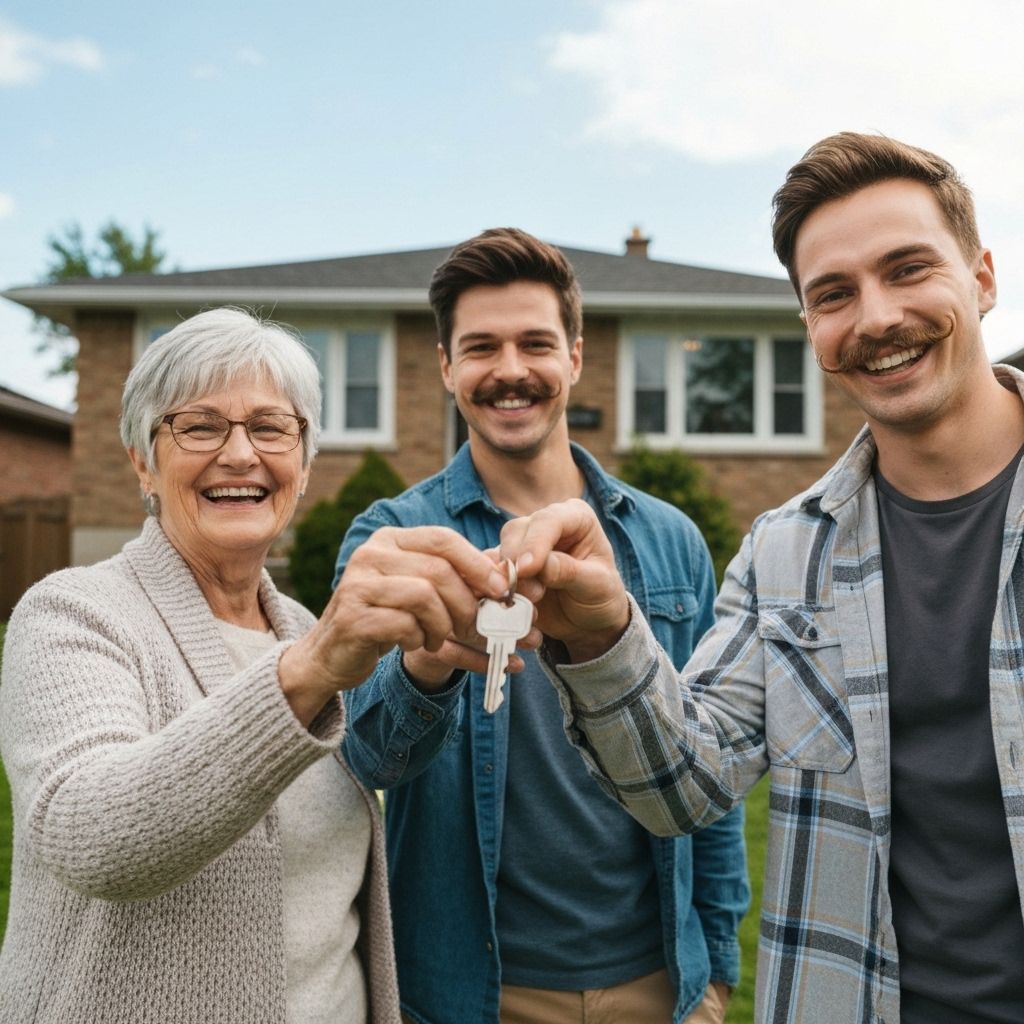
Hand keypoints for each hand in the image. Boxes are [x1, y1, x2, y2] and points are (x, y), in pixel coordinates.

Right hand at [279, 526, 513, 722]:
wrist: (332, 654)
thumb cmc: (386, 619)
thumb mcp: (420, 592)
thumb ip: (456, 578)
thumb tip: (506, 574)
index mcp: (390, 540)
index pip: (442, 539)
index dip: (477, 563)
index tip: (501, 590)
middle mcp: (370, 554)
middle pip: (438, 569)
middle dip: (466, 602)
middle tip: (473, 625)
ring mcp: (358, 584)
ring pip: (424, 597)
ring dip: (443, 624)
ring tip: (437, 637)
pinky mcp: (353, 617)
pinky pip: (404, 624)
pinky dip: (419, 639)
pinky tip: (415, 644)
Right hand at [498, 499, 629, 662]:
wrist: (588, 620)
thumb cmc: (601, 596)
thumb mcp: (596, 585)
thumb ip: (569, 571)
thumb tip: (539, 566)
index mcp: (575, 517)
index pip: (549, 520)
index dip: (535, 543)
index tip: (526, 569)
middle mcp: (546, 524)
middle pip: (517, 532)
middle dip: (517, 562)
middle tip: (531, 593)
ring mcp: (524, 543)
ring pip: (500, 550)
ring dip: (506, 578)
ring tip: (528, 602)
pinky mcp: (508, 565)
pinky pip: (490, 571)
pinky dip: (494, 589)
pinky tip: (510, 606)